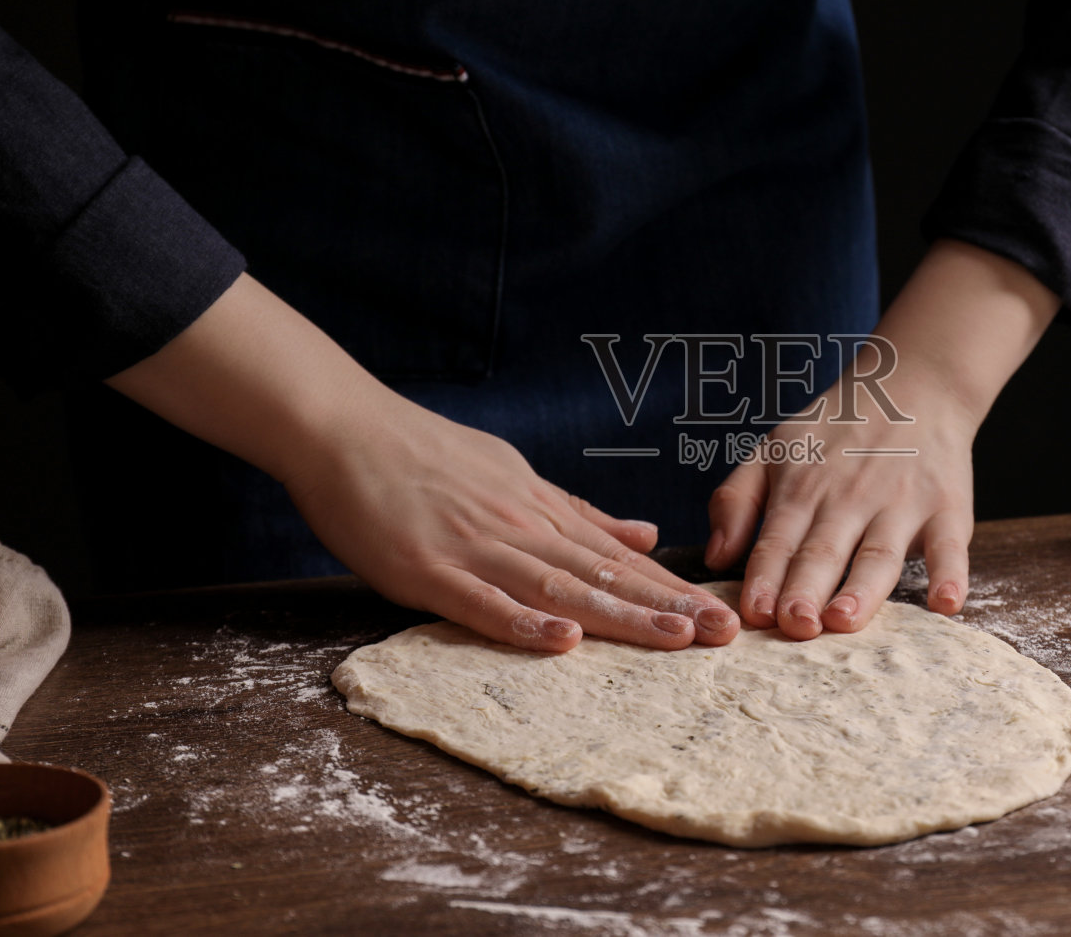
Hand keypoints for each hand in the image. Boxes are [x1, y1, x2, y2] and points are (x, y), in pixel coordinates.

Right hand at [106, 272, 738, 652]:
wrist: (345, 429)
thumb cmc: (426, 454)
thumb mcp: (514, 475)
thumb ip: (576, 513)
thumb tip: (645, 535)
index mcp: (539, 511)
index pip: (618, 558)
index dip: (671, 588)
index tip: (721, 614)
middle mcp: (519, 529)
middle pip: (603, 575)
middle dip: (667, 607)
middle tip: (725, 635)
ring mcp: (474, 548)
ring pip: (558, 588)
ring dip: (619, 616)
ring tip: (674, 639)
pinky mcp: (426, 569)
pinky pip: (480, 602)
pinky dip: (521, 622)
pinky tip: (562, 641)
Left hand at [705, 375, 976, 638]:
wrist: (915, 386)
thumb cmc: (835, 430)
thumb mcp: (773, 449)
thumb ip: (736, 500)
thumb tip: (715, 558)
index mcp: (802, 489)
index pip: (778, 540)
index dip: (765, 577)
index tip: (753, 614)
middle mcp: (849, 498)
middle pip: (824, 551)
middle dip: (806, 590)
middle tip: (793, 625)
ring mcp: (900, 504)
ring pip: (878, 553)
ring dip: (862, 589)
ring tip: (844, 619)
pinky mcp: (947, 509)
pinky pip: (950, 546)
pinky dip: (951, 575)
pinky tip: (946, 604)